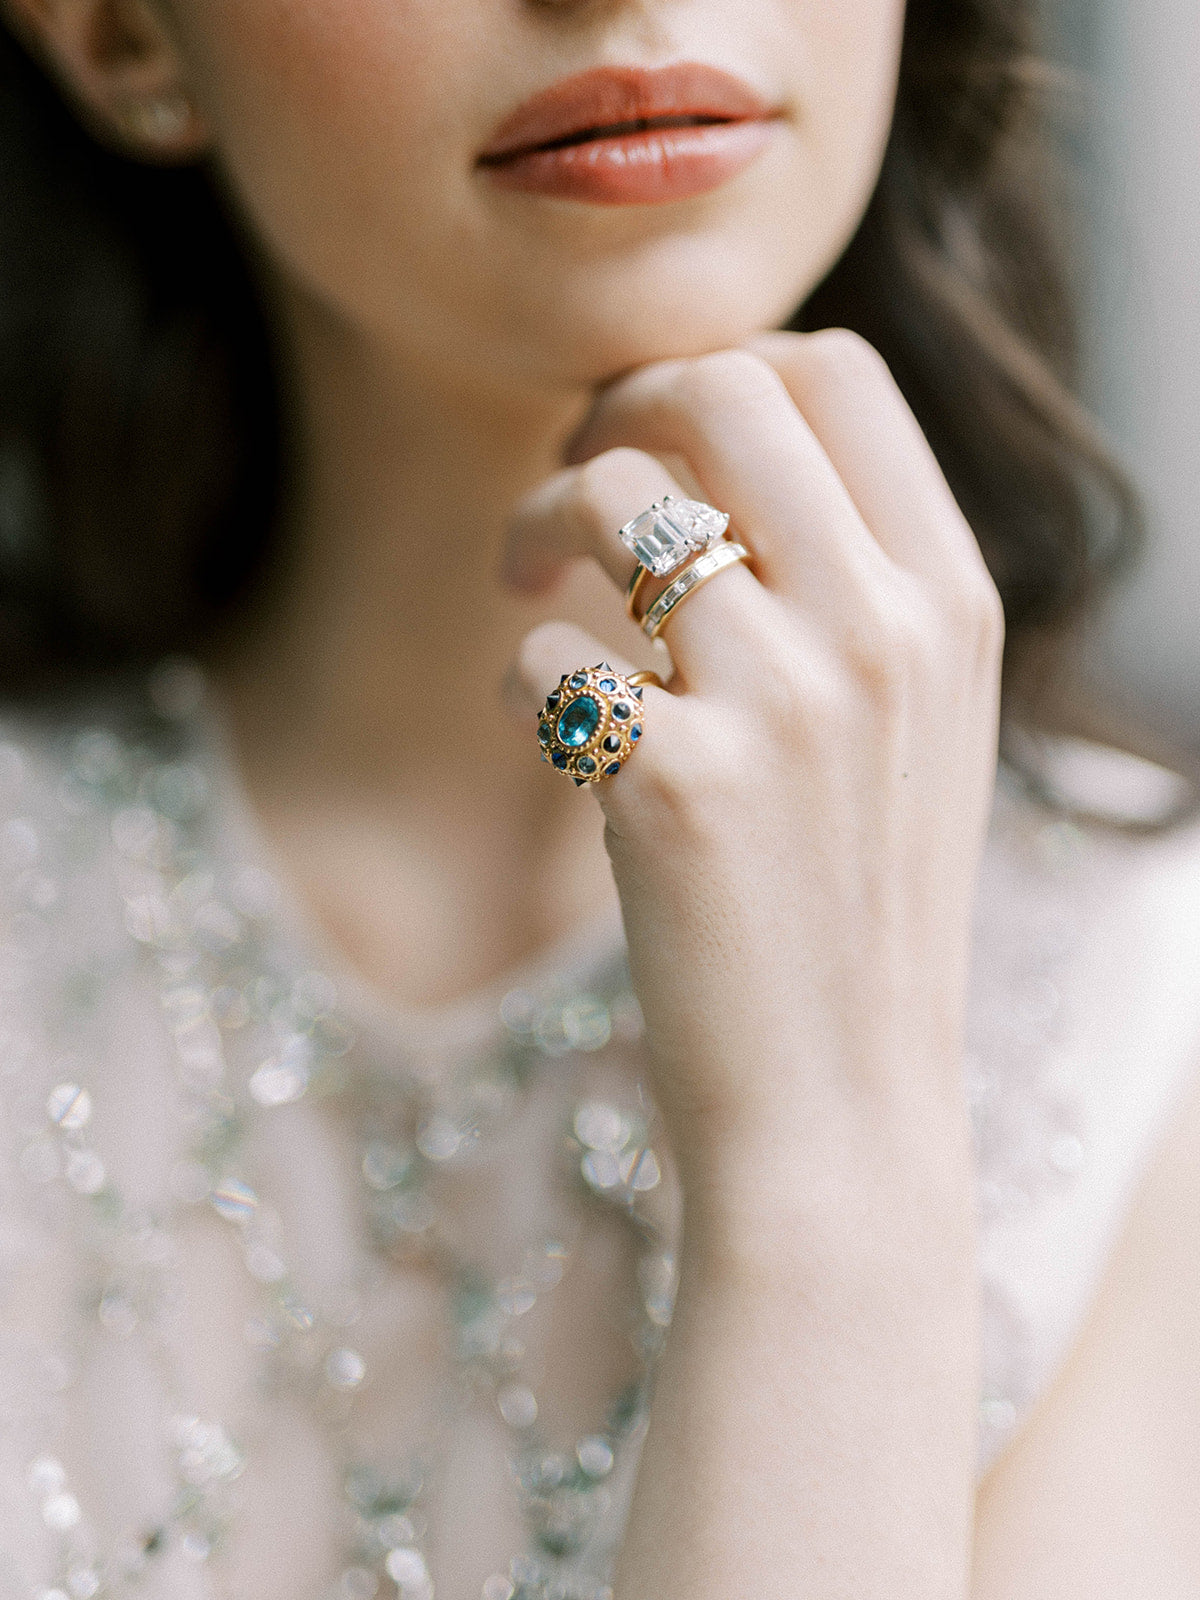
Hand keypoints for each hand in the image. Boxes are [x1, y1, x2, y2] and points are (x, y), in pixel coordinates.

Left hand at [505, 330, 1003, 1216]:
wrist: (843, 1106)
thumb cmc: (855, 911)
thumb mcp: (912, 731)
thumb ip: (854, 586)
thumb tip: (726, 451)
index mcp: (950, 602)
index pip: (836, 374)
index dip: (717, 371)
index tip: (656, 436)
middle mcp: (885, 630)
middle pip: (719, 393)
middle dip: (613, 408)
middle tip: (570, 485)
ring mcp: (789, 704)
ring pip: (615, 495)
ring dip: (537, 519)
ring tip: (522, 581)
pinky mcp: (680, 788)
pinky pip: (544, 655)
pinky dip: (514, 679)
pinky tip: (534, 728)